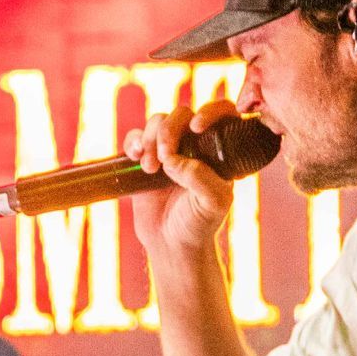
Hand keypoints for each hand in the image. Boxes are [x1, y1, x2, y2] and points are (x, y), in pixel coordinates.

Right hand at [126, 97, 237, 263]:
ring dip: (151, 139)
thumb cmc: (199, 224)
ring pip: (159, 121)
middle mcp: (196, 145)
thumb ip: (201, 178)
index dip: (211, 111)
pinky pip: (137, 136)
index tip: (197, 128)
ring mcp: (170, 150)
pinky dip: (134, 142)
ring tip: (150, 168)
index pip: (222, 113)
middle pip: (183, 114)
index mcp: (219, 151)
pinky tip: (136, 158)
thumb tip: (175, 159)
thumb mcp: (213, 203)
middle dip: (170, 130)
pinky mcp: (146, 158)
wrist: (171, 244)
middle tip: (164, 157)